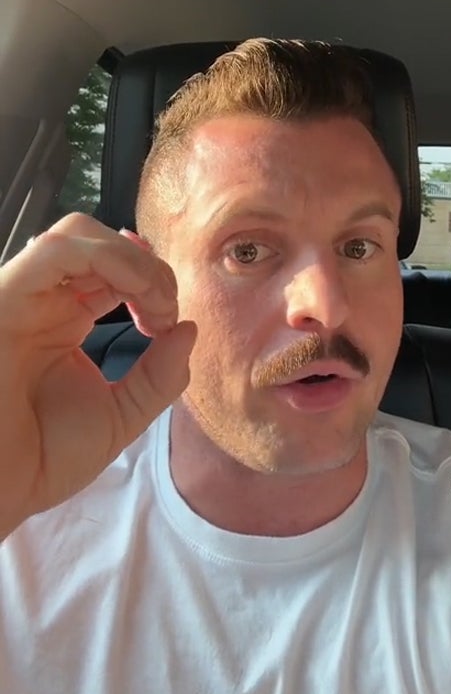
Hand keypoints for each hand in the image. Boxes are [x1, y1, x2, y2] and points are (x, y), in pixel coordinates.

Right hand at [0, 214, 195, 539]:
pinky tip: (136, 292)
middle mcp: (40, 302)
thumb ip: (159, 375)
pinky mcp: (3, 299)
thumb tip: (189, 328)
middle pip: (99, 243)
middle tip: (166, 310)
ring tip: (156, 301)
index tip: (170, 323)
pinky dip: (108, 258)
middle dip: (149, 266)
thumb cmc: (41, 459)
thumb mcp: (122, 415)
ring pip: (76, 234)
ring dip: (133, 259)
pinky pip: (55, 250)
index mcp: (63, 320)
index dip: (154, 280)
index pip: (112, 269)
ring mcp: (20, 297)